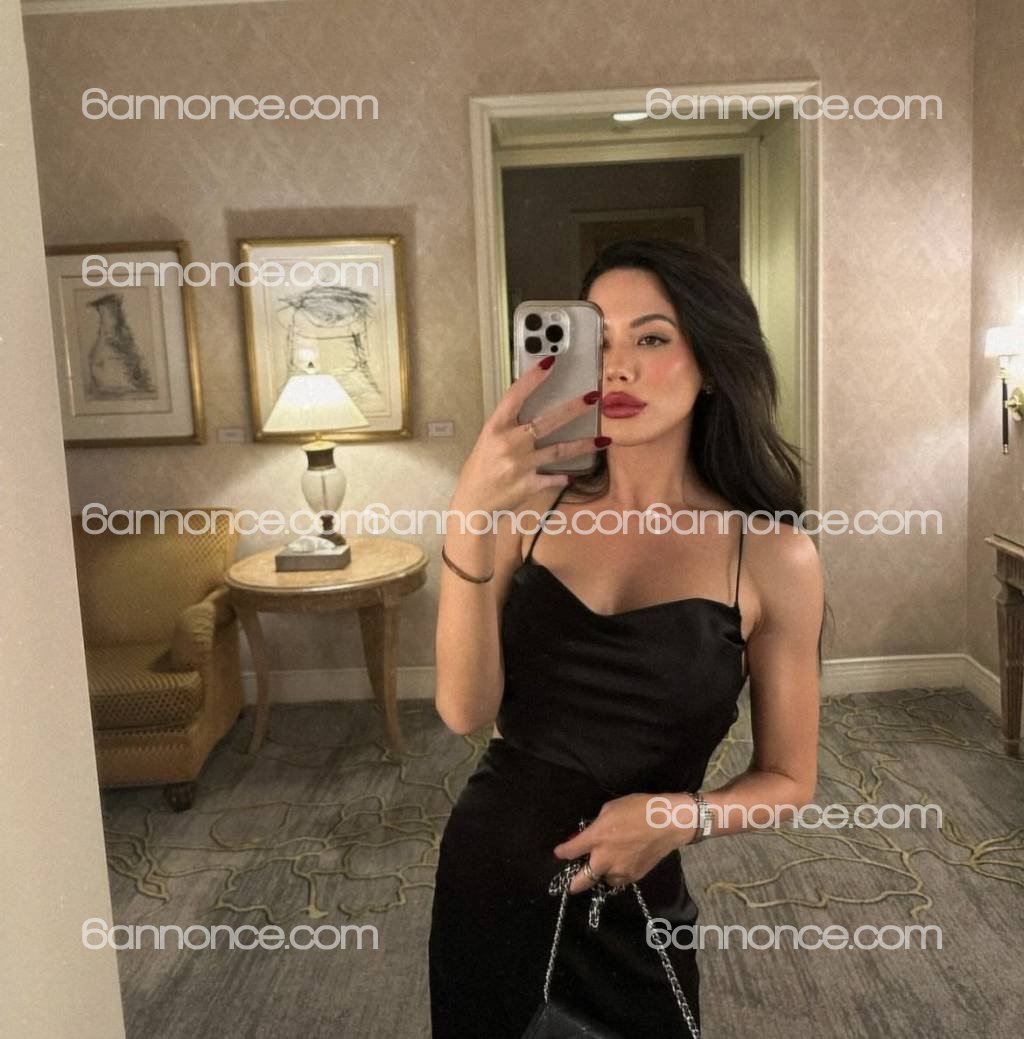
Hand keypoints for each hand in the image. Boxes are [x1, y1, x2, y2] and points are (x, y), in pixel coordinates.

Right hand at [450, 356, 609, 514]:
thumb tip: (533, 412)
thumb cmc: (480, 470)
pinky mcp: (529, 485)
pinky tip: (575, 474)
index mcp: (495, 428)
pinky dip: (565, 476)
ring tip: (604, 439)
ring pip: (559, 450)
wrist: (472, 505)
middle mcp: (509, 443)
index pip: (515, 396)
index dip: (533, 378)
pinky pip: (554, 477)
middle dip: (573, 408)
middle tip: (594, 397)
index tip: (551, 361)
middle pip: (546, 421)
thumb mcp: (487, 442)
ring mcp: (520, 465)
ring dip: (584, 444)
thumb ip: (508, 428)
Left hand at [553, 793, 691, 893]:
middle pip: (582, 881)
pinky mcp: (634, 877)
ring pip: (603, 881)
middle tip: (571, 885)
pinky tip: (620, 865)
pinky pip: (619, 880)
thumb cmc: (638, 808)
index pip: (571, 850)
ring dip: (600, 876)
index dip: (562, 852)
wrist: (668, 823)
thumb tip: (591, 833)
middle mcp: (605, 858)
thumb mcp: (611, 808)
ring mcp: (620, 871)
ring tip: (604, 867)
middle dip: (574, 883)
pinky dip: (616, 875)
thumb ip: (597, 824)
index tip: (559, 853)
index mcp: (596, 838)